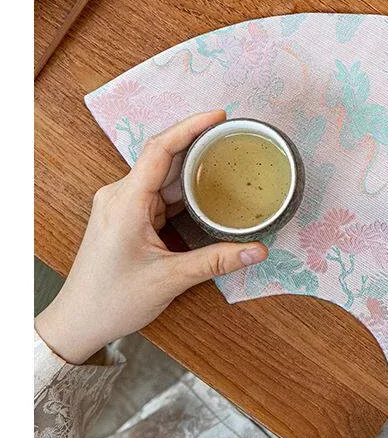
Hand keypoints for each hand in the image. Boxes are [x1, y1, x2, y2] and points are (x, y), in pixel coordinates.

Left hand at [35, 110, 267, 364]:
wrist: (79, 321)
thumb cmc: (113, 300)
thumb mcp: (170, 279)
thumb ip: (216, 261)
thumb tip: (258, 250)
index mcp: (126, 201)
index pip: (160, 150)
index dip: (190, 127)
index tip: (219, 116)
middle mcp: (120, 196)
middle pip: (165, 160)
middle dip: (200, 149)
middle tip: (234, 141)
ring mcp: (122, 207)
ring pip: (164, 180)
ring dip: (193, 175)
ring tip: (228, 165)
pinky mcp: (127, 219)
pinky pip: (160, 198)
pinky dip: (184, 197)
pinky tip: (207, 196)